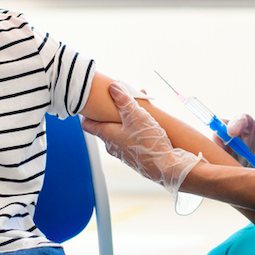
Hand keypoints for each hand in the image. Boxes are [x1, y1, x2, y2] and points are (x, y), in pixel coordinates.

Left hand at [81, 83, 204, 202]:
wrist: (167, 168)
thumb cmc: (149, 142)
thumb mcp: (136, 115)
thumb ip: (123, 100)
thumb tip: (112, 87)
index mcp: (107, 135)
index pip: (87, 124)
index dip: (87, 113)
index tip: (93, 104)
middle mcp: (112, 146)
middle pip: (105, 127)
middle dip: (113, 113)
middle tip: (123, 102)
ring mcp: (123, 153)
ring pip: (120, 133)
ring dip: (127, 121)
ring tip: (141, 110)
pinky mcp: (135, 158)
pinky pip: (130, 141)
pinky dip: (135, 131)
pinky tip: (149, 126)